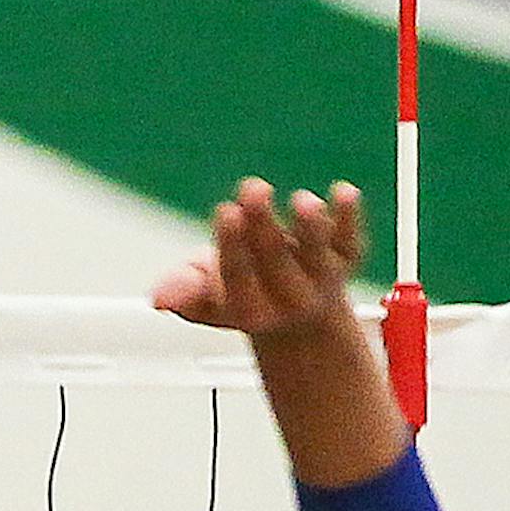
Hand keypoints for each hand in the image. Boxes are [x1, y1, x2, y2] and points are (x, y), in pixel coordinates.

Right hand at [152, 179, 365, 340]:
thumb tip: (157, 299)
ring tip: (301, 200)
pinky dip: (349, 217)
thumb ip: (183, 292)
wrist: (297, 322)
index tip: (226, 213)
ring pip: (317, 253)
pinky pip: (351, 240)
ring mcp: (320, 280)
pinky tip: (343, 191)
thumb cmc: (242, 295)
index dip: (233, 245)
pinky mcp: (346, 259)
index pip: (238, 276)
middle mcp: (288, 299)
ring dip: (310, 226)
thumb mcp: (205, 298)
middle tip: (252, 189)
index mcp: (249, 309)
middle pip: (274, 259)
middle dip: (263, 223)